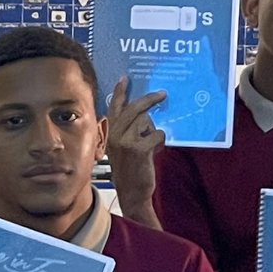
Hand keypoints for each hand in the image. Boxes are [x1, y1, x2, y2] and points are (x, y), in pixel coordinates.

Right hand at [101, 76, 166, 215]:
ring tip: (151, 145)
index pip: (114, 107)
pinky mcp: (138, 148)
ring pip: (147, 121)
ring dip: (154, 131)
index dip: (120, 92)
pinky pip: (158, 134)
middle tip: (162, 94)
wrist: (132, 193)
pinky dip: (161, 141)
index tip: (125, 79)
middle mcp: (114, 134)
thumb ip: (128, 131)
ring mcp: (125, 141)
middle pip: (134, 108)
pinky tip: (157, 151)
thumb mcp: (122, 148)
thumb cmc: (130, 169)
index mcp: (110, 133)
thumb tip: (146, 114)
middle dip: (150, 99)